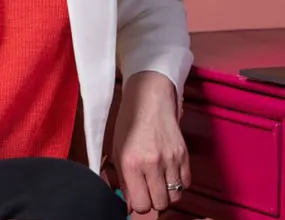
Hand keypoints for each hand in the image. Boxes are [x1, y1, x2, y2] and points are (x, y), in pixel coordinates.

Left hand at [112, 71, 190, 213]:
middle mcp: (152, 163)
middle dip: (153, 201)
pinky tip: (169, 172)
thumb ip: (124, 179)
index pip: (141, 205)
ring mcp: (170, 159)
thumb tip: (129, 205)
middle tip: (148, 190)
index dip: (138, 205)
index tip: (137, 198)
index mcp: (131, 162)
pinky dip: (178, 183)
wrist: (149, 98)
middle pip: (160, 204)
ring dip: (167, 193)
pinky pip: (186, 184)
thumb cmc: (129, 122)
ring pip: (175, 197)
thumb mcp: (118, 149)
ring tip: (158, 181)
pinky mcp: (184, 155)